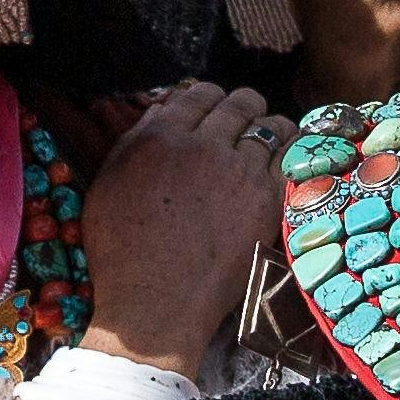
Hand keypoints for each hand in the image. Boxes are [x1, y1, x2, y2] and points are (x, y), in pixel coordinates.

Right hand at [79, 81, 282, 377]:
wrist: (155, 305)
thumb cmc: (122, 254)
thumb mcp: (108, 188)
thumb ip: (134, 141)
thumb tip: (165, 108)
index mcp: (159, 138)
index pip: (199, 94)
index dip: (210, 100)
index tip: (214, 113)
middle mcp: (202, 145)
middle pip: (239, 103)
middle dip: (244, 108)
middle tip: (245, 123)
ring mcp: (239, 170)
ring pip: (272, 125)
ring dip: (270, 130)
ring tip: (267, 144)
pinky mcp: (267, 197)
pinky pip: (291, 157)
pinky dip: (290, 155)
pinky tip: (285, 163)